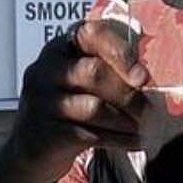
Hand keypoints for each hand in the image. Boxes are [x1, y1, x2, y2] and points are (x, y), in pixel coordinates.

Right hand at [8, 21, 149, 182]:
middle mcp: (45, 70)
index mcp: (59, 48)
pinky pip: (90, 134)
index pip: (91, 34)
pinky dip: (119, 139)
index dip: (120, 52)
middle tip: (150, 109)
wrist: (32, 149)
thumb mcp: (79, 80)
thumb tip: (147, 77)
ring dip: (126, 119)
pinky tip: (133, 141)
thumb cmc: (66, 108)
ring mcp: (41, 102)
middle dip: (128, 93)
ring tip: (142, 127)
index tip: (143, 77)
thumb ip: (106, 68)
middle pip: (94, 72)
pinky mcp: (46, 133)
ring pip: (94, 107)